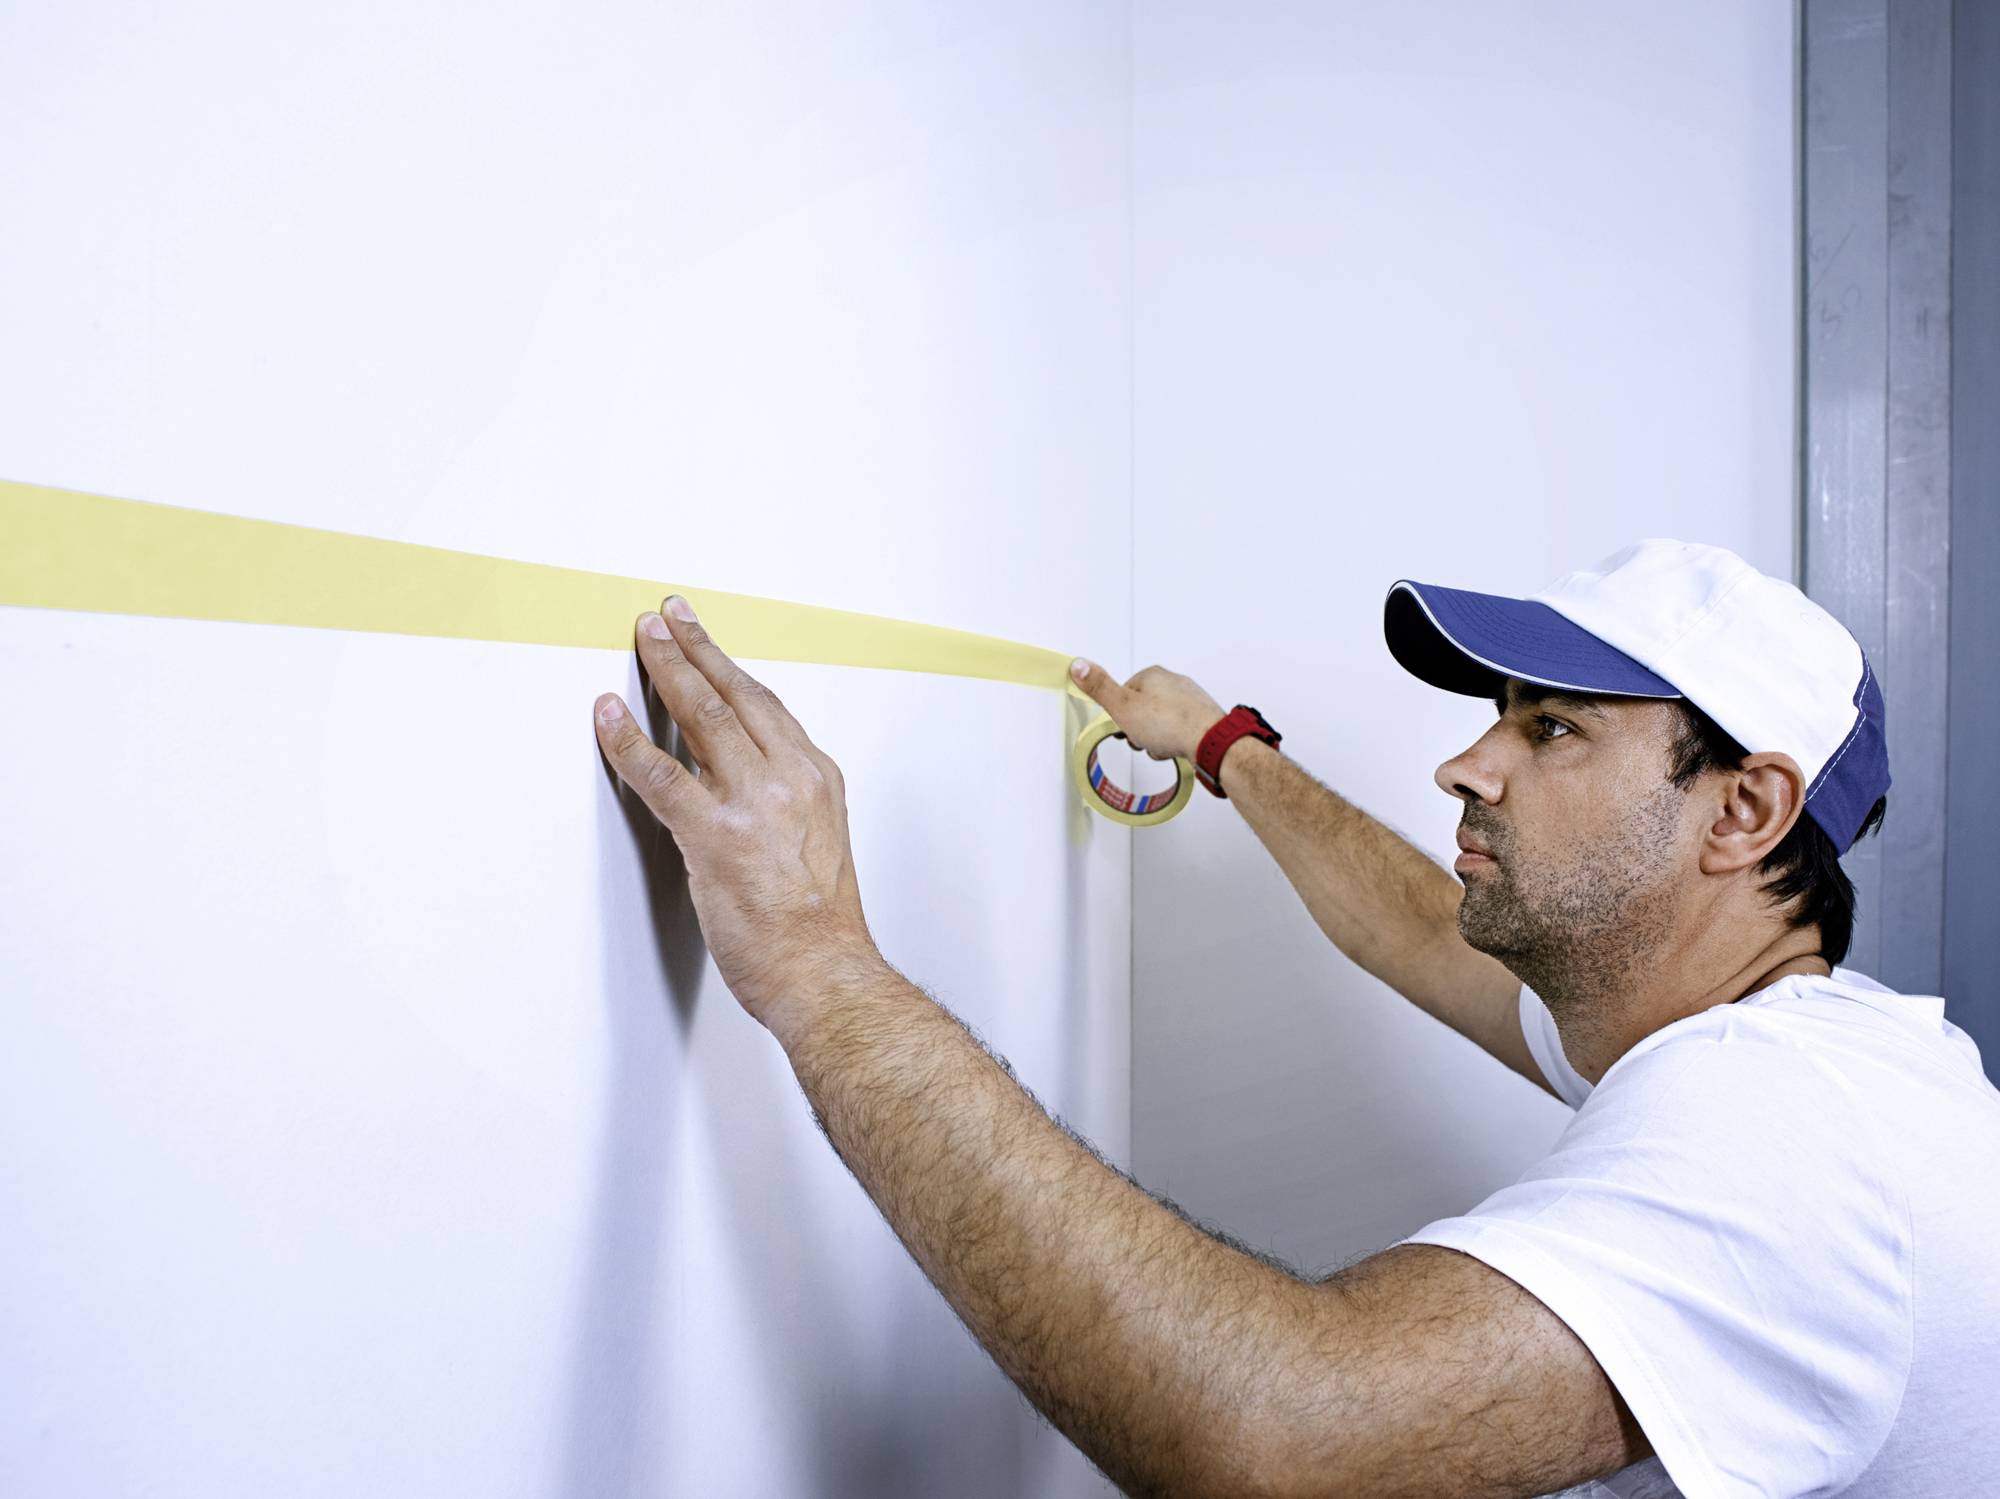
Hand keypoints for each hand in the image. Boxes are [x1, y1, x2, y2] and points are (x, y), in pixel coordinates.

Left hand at [593, 596, 882, 1033]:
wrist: (827, 975)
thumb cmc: (820, 929)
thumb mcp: (817, 846)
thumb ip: (783, 804)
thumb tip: (739, 786)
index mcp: (817, 780)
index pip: (765, 705)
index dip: (728, 667)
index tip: (705, 640)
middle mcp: (792, 779)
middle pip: (734, 695)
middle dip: (694, 649)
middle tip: (665, 618)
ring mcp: (755, 805)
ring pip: (702, 718)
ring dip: (666, 671)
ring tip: (642, 642)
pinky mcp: (716, 837)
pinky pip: (661, 775)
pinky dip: (629, 740)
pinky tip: (607, 715)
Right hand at [1067, 657, 1226, 763]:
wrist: (1209, 741)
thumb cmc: (1169, 723)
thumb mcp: (1122, 706)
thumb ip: (1100, 687)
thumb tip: (1078, 665)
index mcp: (1152, 675)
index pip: (1124, 693)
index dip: (1120, 714)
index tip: (1123, 725)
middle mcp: (1173, 682)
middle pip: (1143, 709)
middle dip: (1140, 729)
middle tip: (1144, 738)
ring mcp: (1189, 700)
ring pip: (1161, 723)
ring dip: (1156, 739)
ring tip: (1162, 746)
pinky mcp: (1201, 717)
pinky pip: (1178, 732)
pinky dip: (1174, 742)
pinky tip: (1176, 749)